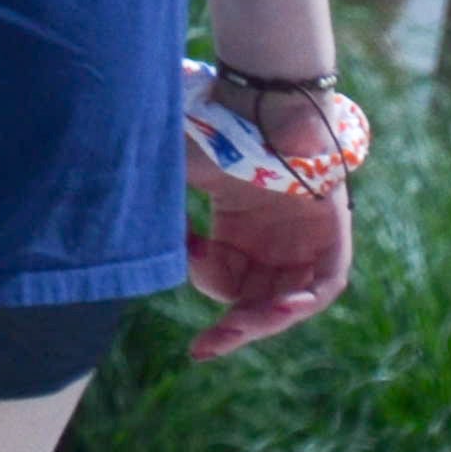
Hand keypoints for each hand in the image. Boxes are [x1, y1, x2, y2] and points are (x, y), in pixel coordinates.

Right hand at [184, 103, 357, 358]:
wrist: (264, 103)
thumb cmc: (218, 131)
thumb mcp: (179, 174)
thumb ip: (159, 210)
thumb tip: (116, 240)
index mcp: (239, 229)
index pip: (223, 277)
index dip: (201, 274)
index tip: (186, 248)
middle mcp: (274, 241)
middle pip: (256, 299)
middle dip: (232, 328)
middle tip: (205, 348)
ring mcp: (306, 241)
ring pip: (289, 300)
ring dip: (264, 320)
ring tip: (238, 331)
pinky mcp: (334, 237)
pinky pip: (326, 283)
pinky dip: (306, 299)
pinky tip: (284, 307)